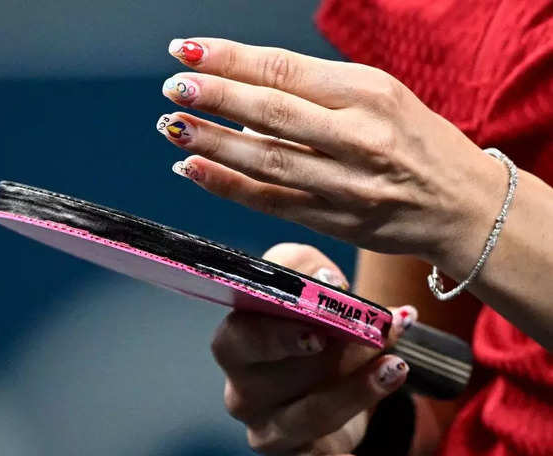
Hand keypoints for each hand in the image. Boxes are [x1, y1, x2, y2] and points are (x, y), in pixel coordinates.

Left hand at [157, 38, 501, 263]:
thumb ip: (315, 95)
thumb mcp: (380, 97)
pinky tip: (195, 171)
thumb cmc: (417, 142)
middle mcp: (359, 137)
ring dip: (213, 144)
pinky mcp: (335, 222)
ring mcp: (346, 185)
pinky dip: (228, 187)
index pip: (284, 68)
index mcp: (369, 93)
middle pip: (271, 112)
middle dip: (216, 97)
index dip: (230, 59)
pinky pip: (272, 203)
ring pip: (267, 160)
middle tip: (174, 88)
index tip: (189, 51)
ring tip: (175, 128)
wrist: (463, 205)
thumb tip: (243, 102)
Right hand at [210, 243, 416, 455]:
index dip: (276, 335)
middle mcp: (243, 392)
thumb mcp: (304, 281)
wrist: (330, 372)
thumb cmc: (309, 320)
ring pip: (307, 417)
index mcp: (235, 346)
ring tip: (396, 367)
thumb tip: (323, 277)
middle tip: (380, 332)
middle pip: (280, 379)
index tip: (319, 329)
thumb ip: (303, 268)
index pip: (240, 341)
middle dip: (335, 354)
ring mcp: (267, 430)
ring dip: (356, 392)